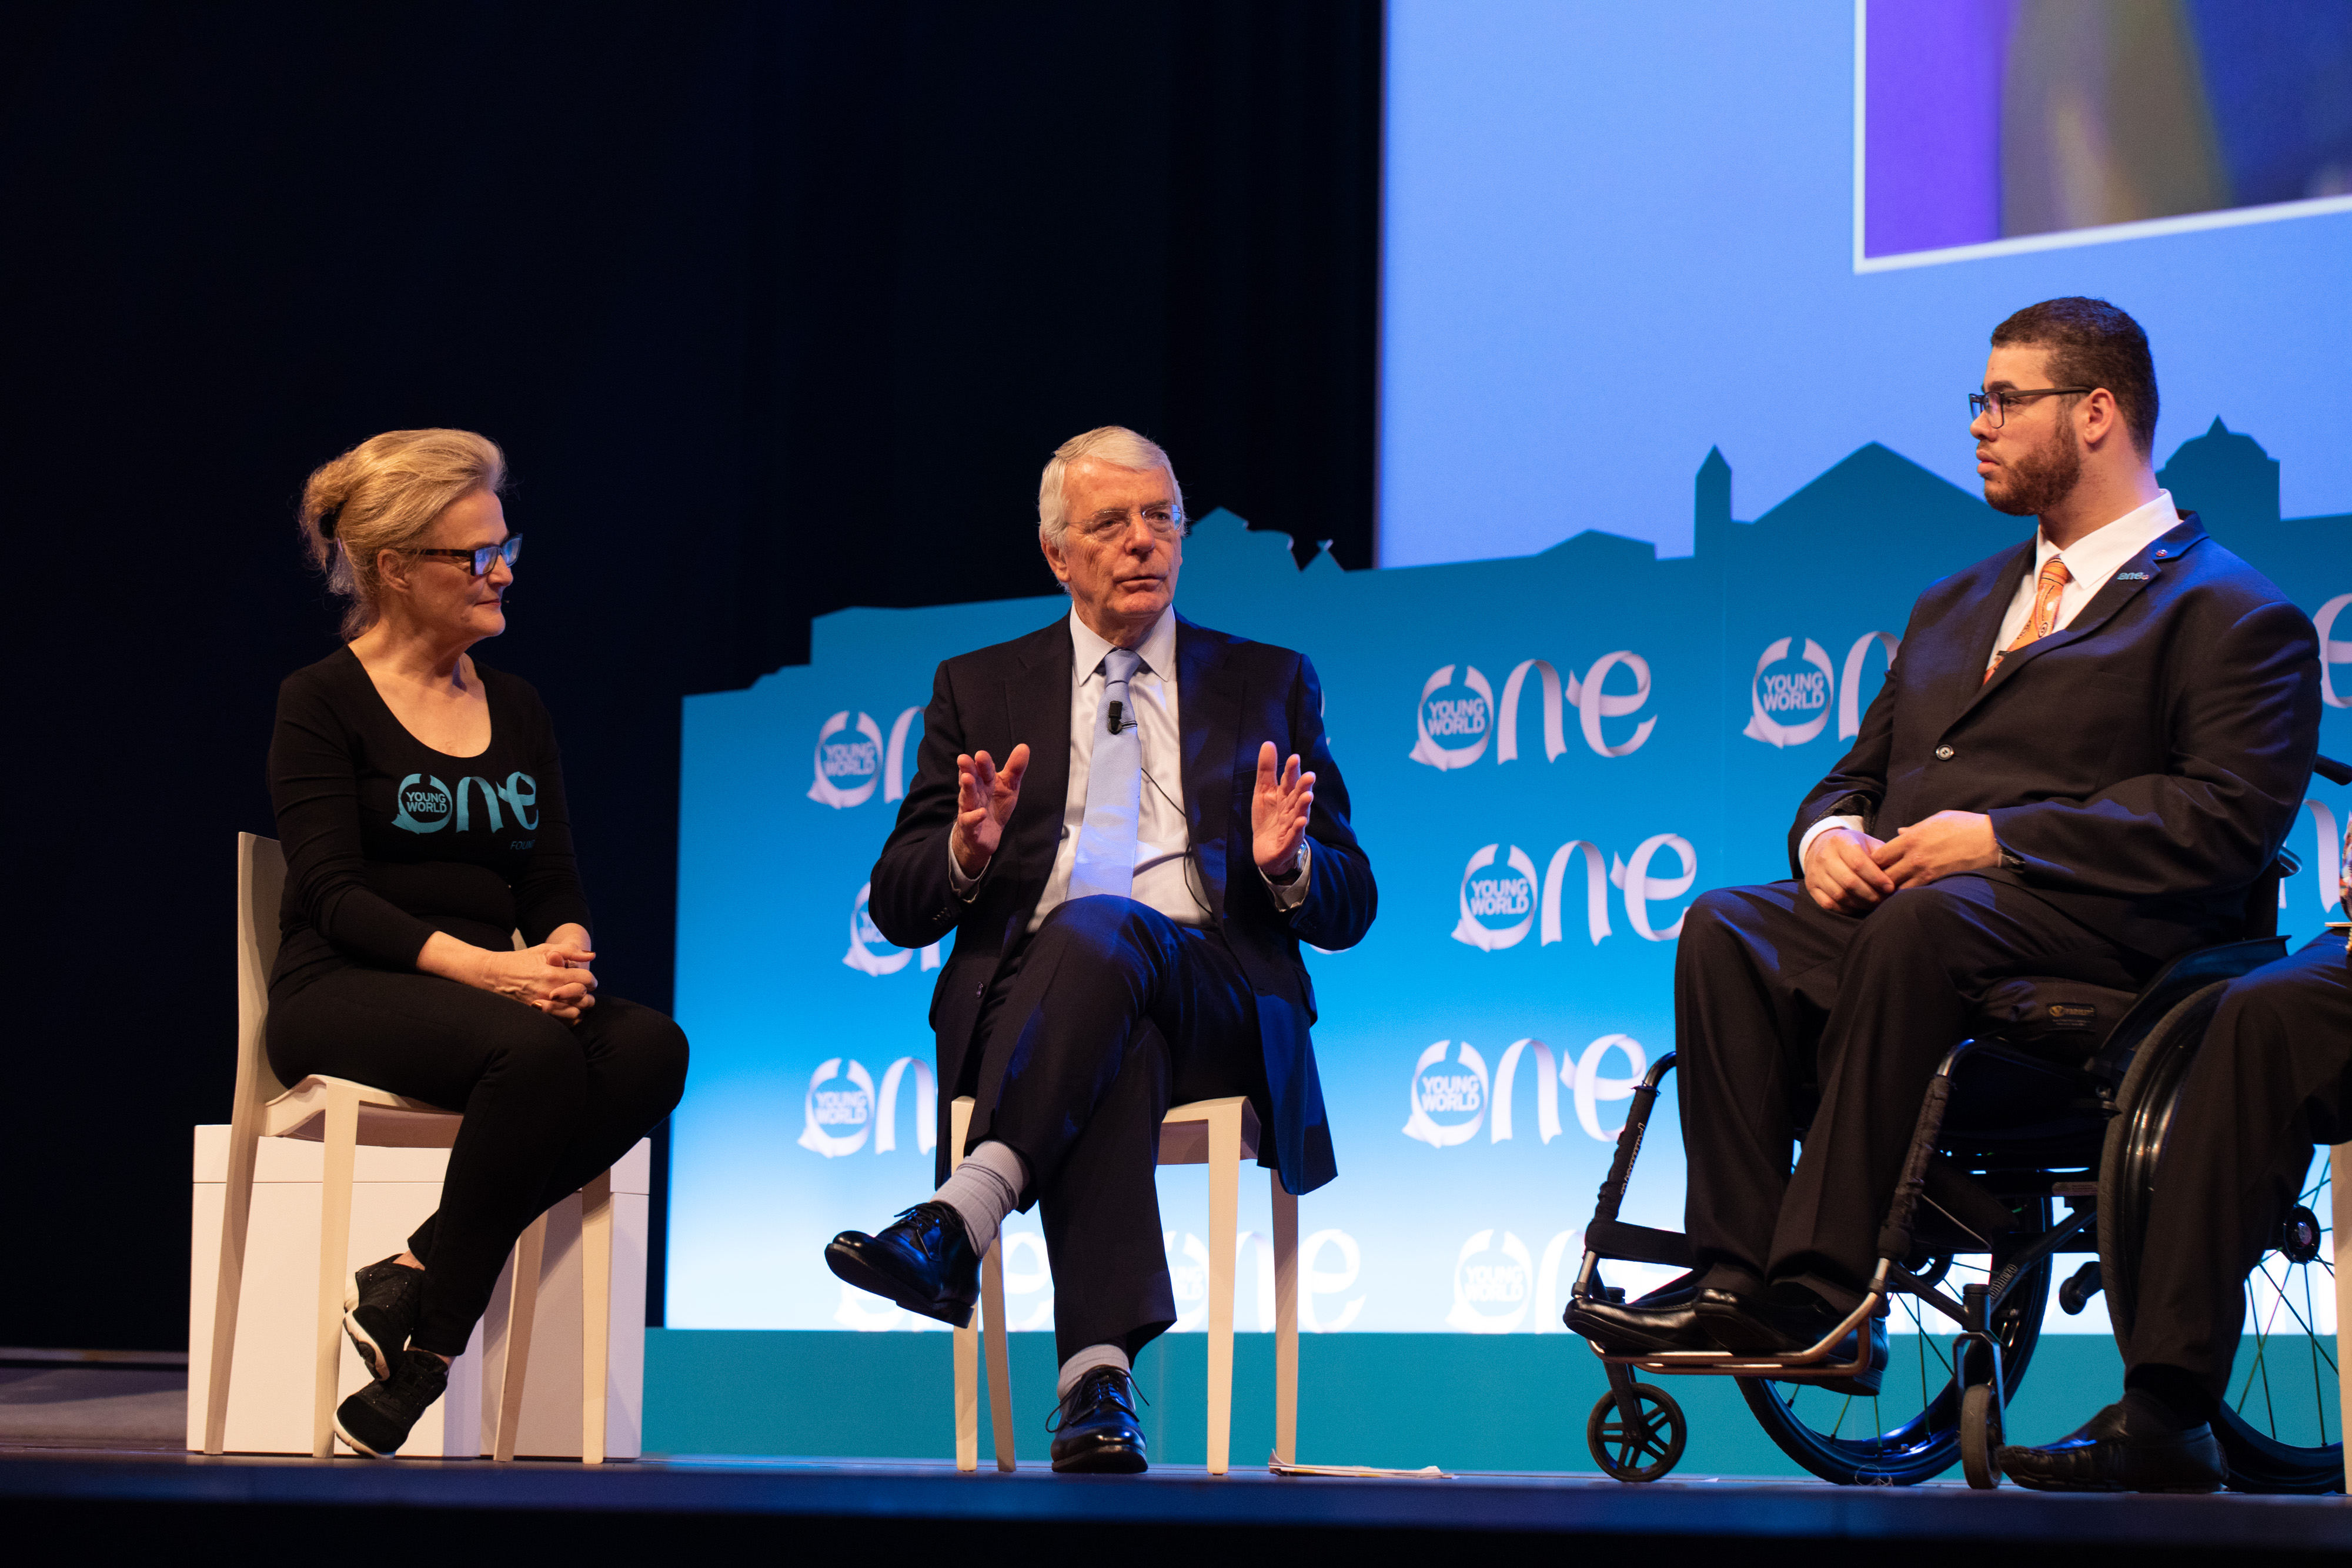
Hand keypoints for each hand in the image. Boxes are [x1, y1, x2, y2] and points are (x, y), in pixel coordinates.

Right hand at [475, 941, 597, 1022]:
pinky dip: (568, 1017)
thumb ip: (570, 951)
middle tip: (582, 989)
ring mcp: (543, 1007)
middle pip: (585, 999)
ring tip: (574, 1000)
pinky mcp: (537, 1015)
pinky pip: (562, 1023)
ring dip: (579, 1007)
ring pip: (576, 1014)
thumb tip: (592, 955)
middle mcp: (549, 992)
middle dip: (587, 993)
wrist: (494, 975)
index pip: (586, 980)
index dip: (591, 979)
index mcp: (553, 974)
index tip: (587, 979)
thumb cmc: (521, 960)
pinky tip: (565, 1008)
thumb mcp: (544, 950)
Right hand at [951, 743, 1029, 877]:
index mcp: (984, 782)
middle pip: (970, 779)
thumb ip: (1015, 769)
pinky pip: (969, 821)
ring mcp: (970, 809)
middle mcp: (974, 793)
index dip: (983, 763)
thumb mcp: (1008, 787)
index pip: (984, 770)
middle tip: (963, 759)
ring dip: (967, 788)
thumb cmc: (995, 807)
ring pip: (966, 798)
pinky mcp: (970, 827)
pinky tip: (981, 813)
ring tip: (967, 778)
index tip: (981, 754)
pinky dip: (974, 817)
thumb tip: (1024, 747)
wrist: (984, 837)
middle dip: (967, 769)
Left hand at [1251, 741, 1314, 878]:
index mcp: (1285, 796)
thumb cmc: (1269, 818)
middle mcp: (1291, 810)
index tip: (1294, 757)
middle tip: (1309, 776)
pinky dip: (1297, 830)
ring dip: (1303, 806)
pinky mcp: (1288, 843)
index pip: (1289, 781)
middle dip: (1303, 787)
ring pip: (1299, 815)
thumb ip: (1267, 770)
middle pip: (1297, 797)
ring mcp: (1291, 827)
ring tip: (1308, 796)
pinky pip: (1294, 836)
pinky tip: (1301, 822)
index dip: (1291, 770)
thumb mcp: (1263, 792)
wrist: (1267, 851)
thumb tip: (1268, 743)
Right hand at [1804, 826, 1894, 913]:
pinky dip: (1846, 909)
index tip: (1890, 887)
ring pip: (1839, 895)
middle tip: (1884, 899)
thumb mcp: (1866, 842)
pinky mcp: (1811, 887)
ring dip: (1860, 903)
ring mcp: (1815, 873)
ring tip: (1874, 904)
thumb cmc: (1851, 845)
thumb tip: (1897, 873)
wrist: (1821, 844)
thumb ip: (1882, 855)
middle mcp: (1824, 857)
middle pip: (1849, 882)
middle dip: (1871, 894)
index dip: (1876, 878)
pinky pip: (1829, 904)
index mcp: (1840, 842)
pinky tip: (1858, 906)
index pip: (1859, 863)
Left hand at [1873, 810, 2000, 889]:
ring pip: (1896, 887)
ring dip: (1892, 889)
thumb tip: (1899, 833)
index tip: (1876, 863)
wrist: (1989, 839)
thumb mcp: (1935, 820)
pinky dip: (1907, 894)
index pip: (1879, 855)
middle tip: (1879, 881)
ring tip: (1891, 889)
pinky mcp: (1936, 881)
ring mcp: (1925, 871)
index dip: (1874, 862)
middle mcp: (1914, 856)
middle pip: (1883, 874)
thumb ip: (1914, 829)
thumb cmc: (1963, 825)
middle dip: (1878, 878)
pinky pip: (1914, 891)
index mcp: (1911, 838)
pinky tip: (1906, 893)